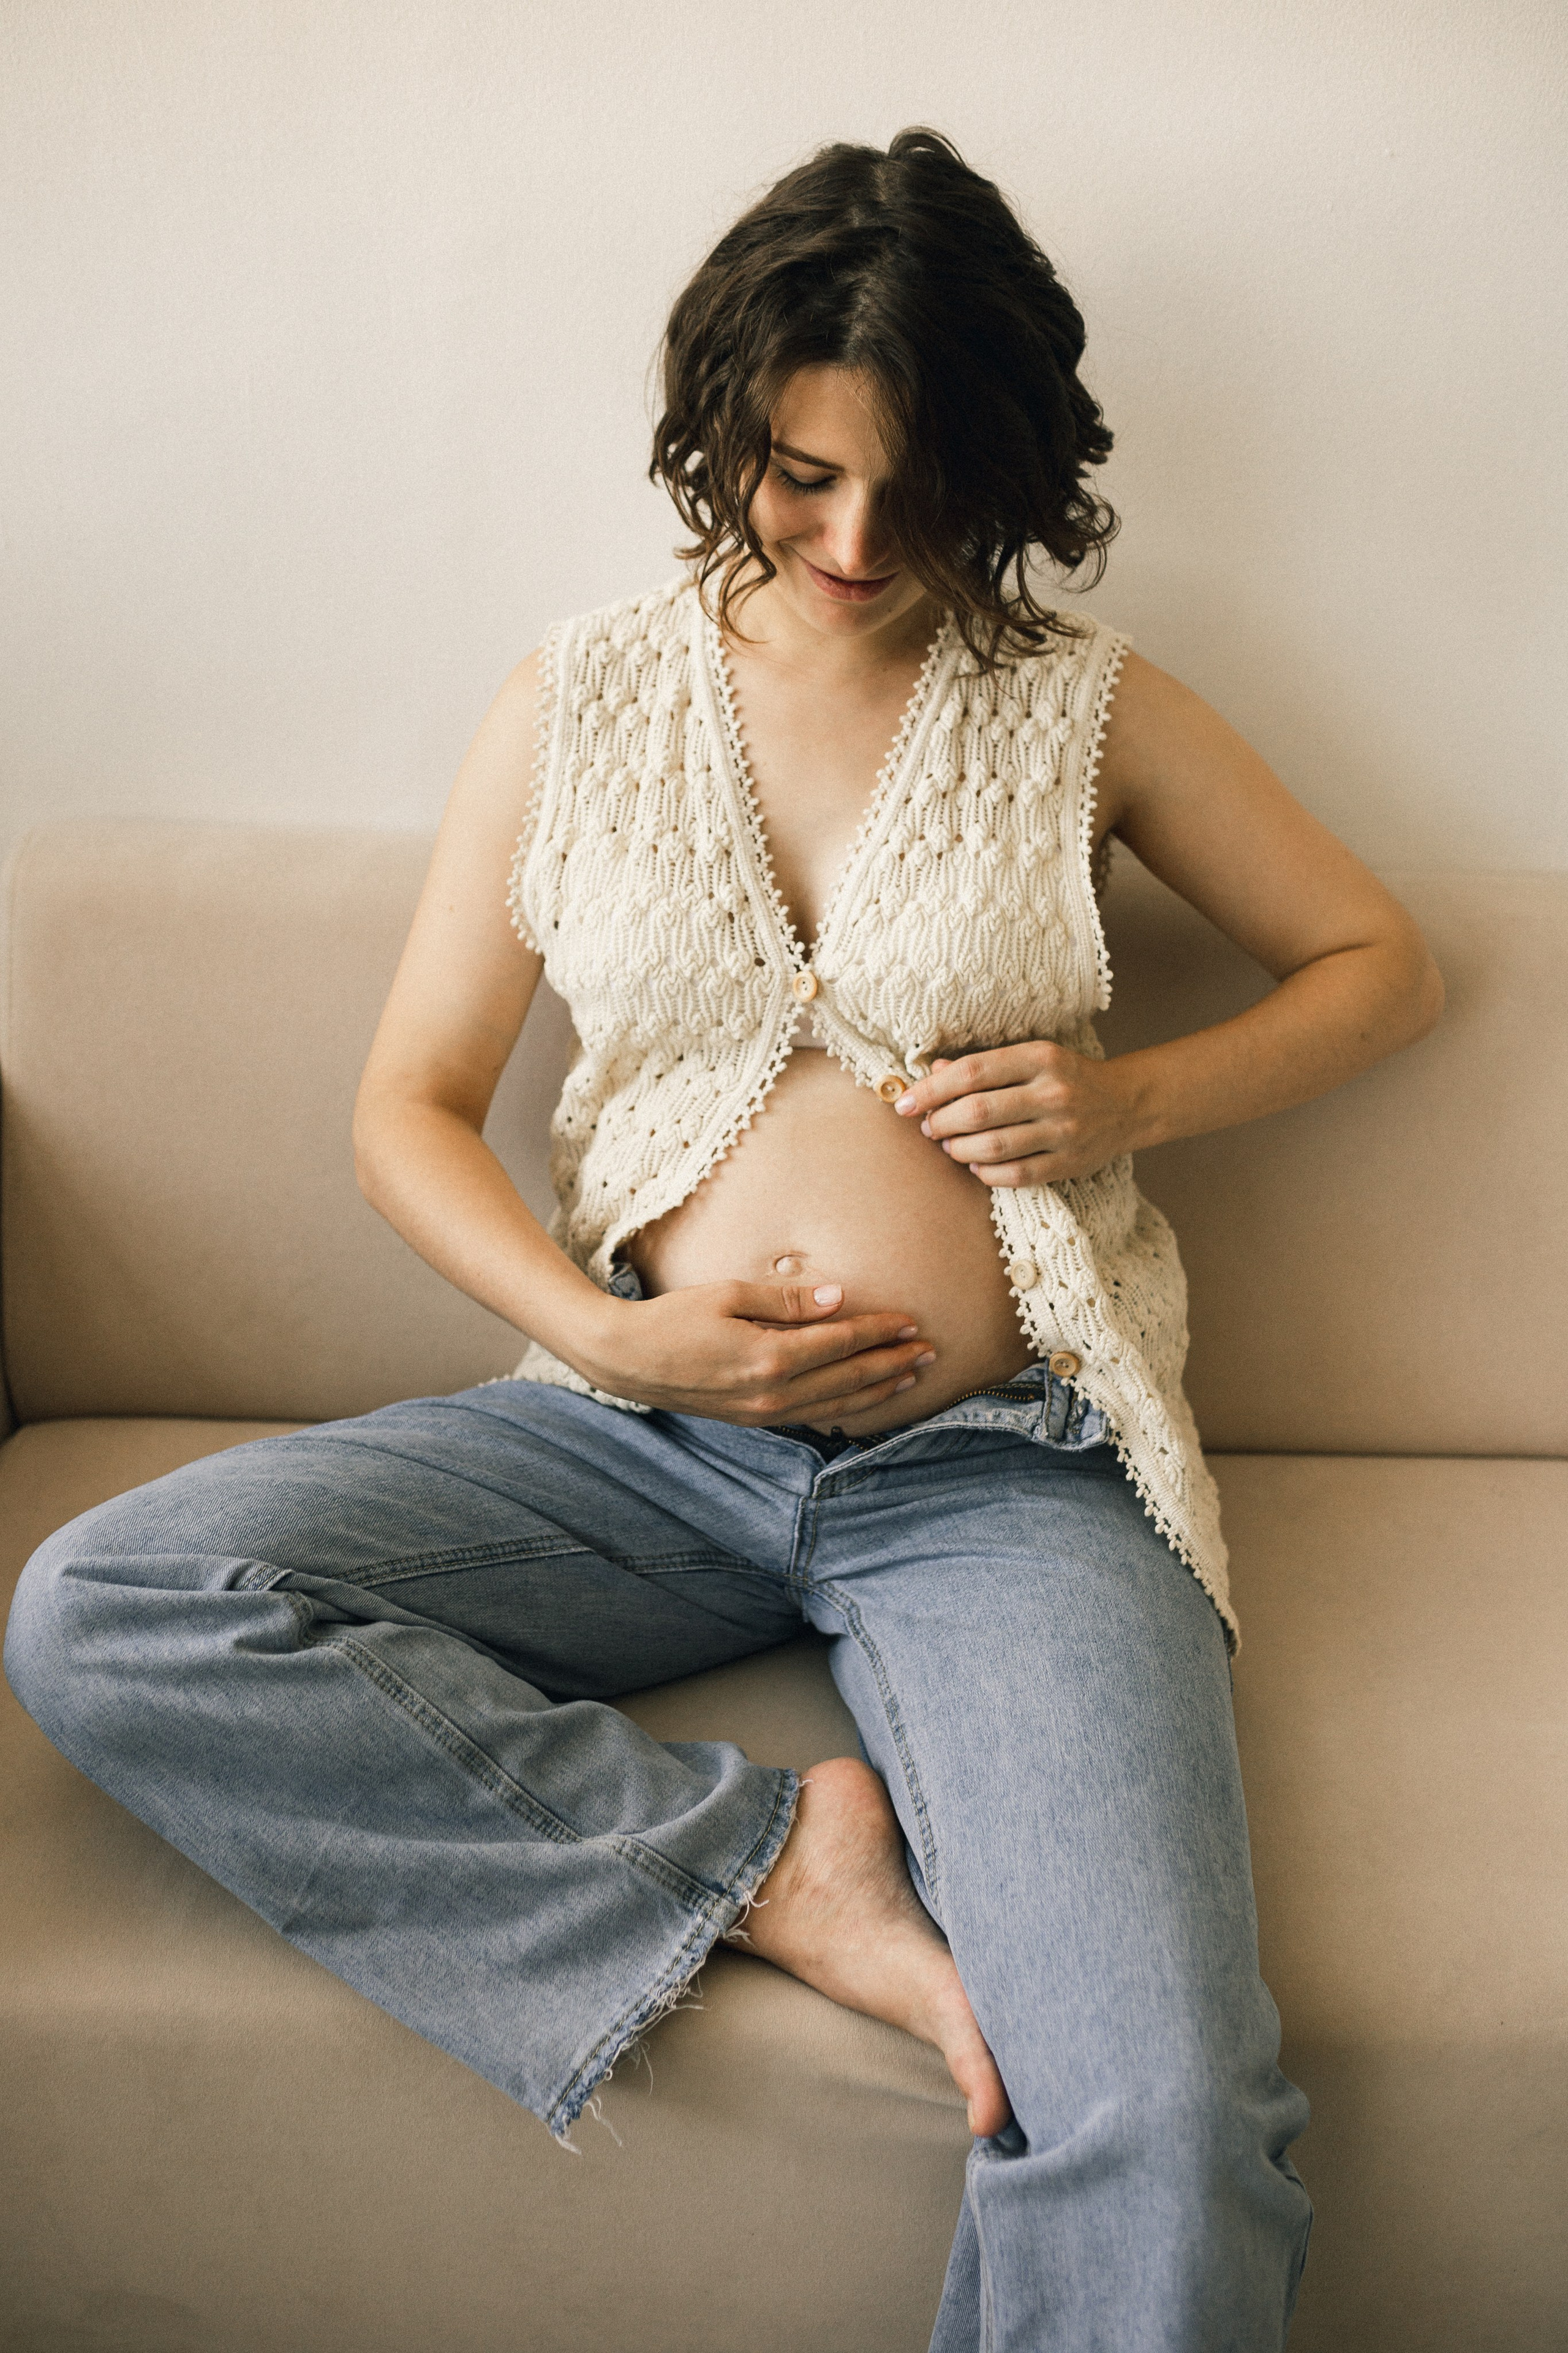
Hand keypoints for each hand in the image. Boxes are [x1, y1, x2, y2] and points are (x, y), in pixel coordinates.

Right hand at [576, 1280, 937, 1426]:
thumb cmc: (673, 1318)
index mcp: (770, 1357)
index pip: (841, 1343)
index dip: (880, 1331)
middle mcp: (773, 1393)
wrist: (626, 1360)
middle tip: (929, 1350)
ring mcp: (764, 1412)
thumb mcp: (728, 1295)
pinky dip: (844, 1409)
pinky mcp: (753, 1419)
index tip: (910, 1320)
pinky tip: (863, 1401)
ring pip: (837, 1405)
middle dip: (893, 1364)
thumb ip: (786, 1300)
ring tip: (910, 1375)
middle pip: (849, 1379)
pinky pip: (812, 1417)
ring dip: (877, 1390)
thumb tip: (837, 1299)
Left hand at [894, 1045, 1144, 1186]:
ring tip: (948, 1146)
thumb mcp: (1030, 1058)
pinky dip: (987, 1173)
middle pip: (978, 1111)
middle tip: (928, 1127)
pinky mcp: (1070, 1163)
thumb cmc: (1065, 1077)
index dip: (931, 1089)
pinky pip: (1017, 1175)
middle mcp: (1053, 1092)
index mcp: (1040, 1057)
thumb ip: (983, 1065)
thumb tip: (933, 1071)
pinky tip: (976, 1165)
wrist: (1126, 1104)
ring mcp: (1064, 1130)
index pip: (972, 1072)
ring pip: (994, 1146)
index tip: (904, 1103)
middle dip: (940, 1123)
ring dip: (958, 1150)